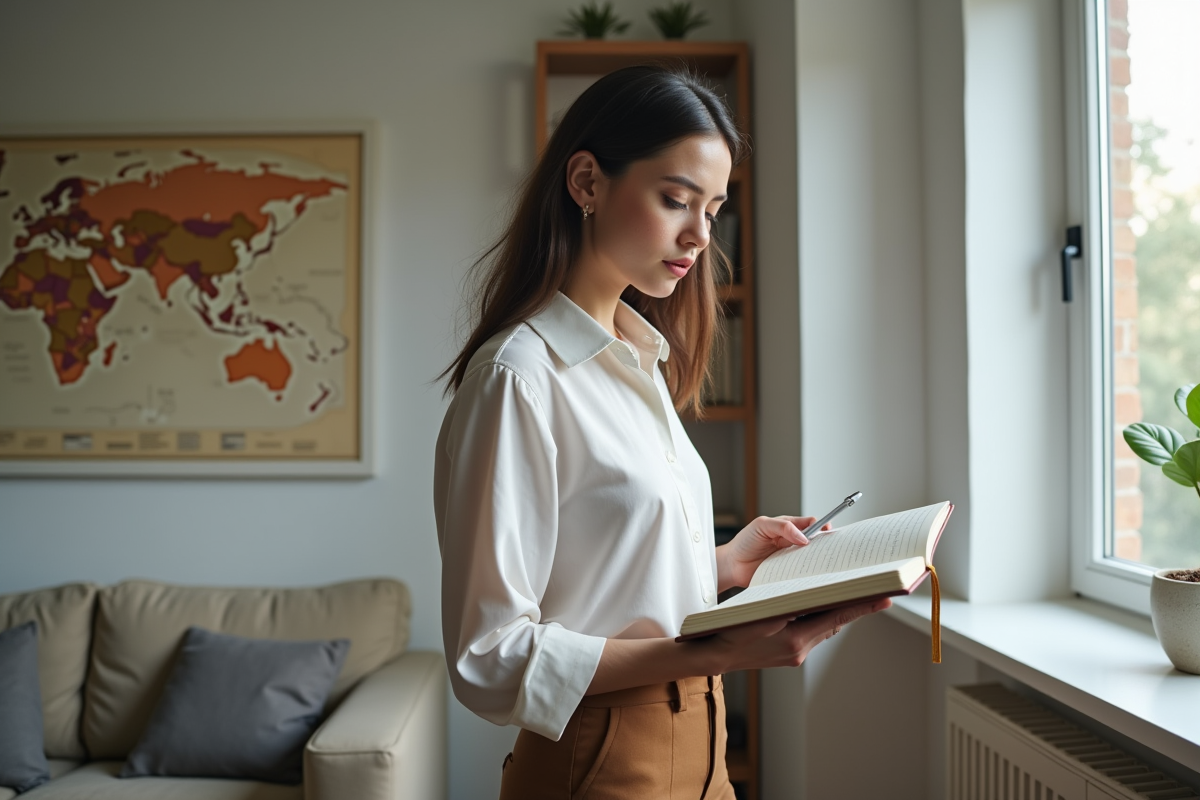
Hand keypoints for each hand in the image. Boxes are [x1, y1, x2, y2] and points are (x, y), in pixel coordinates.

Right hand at [706, 598, 892, 671]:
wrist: (713, 654)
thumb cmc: (732, 629)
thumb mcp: (763, 611)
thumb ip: (793, 603)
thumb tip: (819, 591)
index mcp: (797, 639)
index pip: (838, 617)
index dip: (863, 605)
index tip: (886, 596)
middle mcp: (800, 649)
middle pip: (834, 622)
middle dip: (853, 605)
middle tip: (874, 589)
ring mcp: (795, 654)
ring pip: (824, 627)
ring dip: (835, 611)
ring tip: (850, 593)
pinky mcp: (789, 654)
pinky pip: (811, 632)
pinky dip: (819, 618)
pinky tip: (819, 606)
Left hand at [716, 515, 825, 591]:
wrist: (732, 564)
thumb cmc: (745, 542)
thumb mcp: (762, 525)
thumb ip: (782, 527)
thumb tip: (804, 537)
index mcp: (788, 527)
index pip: (810, 524)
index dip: (821, 526)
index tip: (826, 530)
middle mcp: (792, 543)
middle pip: (814, 542)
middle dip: (823, 544)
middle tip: (827, 548)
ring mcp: (791, 558)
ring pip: (810, 558)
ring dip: (815, 560)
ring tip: (818, 561)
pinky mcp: (787, 573)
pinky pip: (800, 573)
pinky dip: (805, 574)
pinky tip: (806, 574)